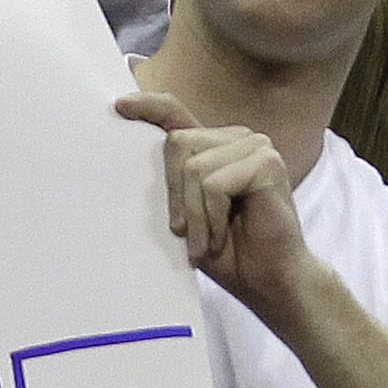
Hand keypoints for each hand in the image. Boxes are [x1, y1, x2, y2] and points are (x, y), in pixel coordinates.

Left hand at [115, 88, 319, 324]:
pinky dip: (211, 218)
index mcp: (215, 146)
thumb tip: (130, 162)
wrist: (269, 281)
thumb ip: (172, 183)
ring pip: (195, 168)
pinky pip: (214, 185)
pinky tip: (220, 237)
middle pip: (178, 143)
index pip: (175, 112)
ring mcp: (255, 146)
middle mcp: (236, 138)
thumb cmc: (228, 251)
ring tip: (204, 242)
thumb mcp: (188, 215)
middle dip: (176, 196)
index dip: (147, 106)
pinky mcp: (267, 162)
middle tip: (184, 235)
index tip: (119, 106)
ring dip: (195, 216)